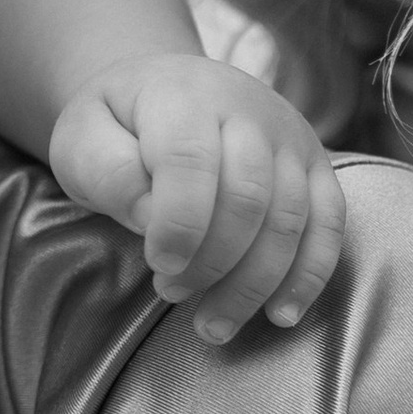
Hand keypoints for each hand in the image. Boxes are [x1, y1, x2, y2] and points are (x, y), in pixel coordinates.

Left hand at [48, 52, 343, 341]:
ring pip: (290, 218)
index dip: (179, 222)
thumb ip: (108, 171)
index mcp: (184, 95)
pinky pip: (329, 224)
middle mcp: (249, 109)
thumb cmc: (118, 124)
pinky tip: (280, 314)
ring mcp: (290, 137)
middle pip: (248, 196)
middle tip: (170, 292)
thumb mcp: (82, 136)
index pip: (190, 159)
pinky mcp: (316, 166)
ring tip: (212, 325)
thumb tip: (149, 216)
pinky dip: (309, 275)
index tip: (159, 266)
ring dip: (254, 282)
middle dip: (212, 261)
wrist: (165, 88)